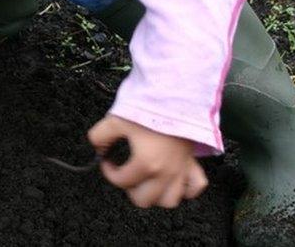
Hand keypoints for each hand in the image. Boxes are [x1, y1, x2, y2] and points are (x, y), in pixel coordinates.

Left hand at [88, 115, 207, 208]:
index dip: (108, 171)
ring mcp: (181, 169)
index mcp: (146, 164)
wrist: (177, 94)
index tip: (106, 160)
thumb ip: (99, 136)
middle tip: (126, 173)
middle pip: (144, 200)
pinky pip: (195, 186)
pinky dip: (185, 188)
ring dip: (156, 195)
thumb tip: (98, 147)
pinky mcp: (192, 161)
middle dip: (131, 188)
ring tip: (147, 181)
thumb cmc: (149, 106)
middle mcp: (166, 172)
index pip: (121, 181)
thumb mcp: (116, 119)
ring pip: (170, 200)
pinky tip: (174, 180)